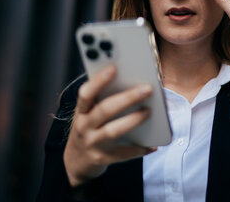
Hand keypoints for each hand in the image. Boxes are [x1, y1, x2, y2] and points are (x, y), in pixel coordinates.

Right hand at [64, 65, 155, 186]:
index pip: (86, 93)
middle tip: (147, 89)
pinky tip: (153, 145)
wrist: (76, 162)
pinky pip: (124, 154)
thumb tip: (131, 83)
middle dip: (127, 98)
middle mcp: (84, 127)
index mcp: (81, 111)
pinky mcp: (103, 158)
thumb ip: (102, 100)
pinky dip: (140, 149)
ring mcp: (93, 144)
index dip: (99, 80)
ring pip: (113, 131)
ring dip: (133, 120)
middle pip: (105, 110)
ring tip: (149, 111)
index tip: (114, 68)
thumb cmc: (89, 128)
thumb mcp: (88, 114)